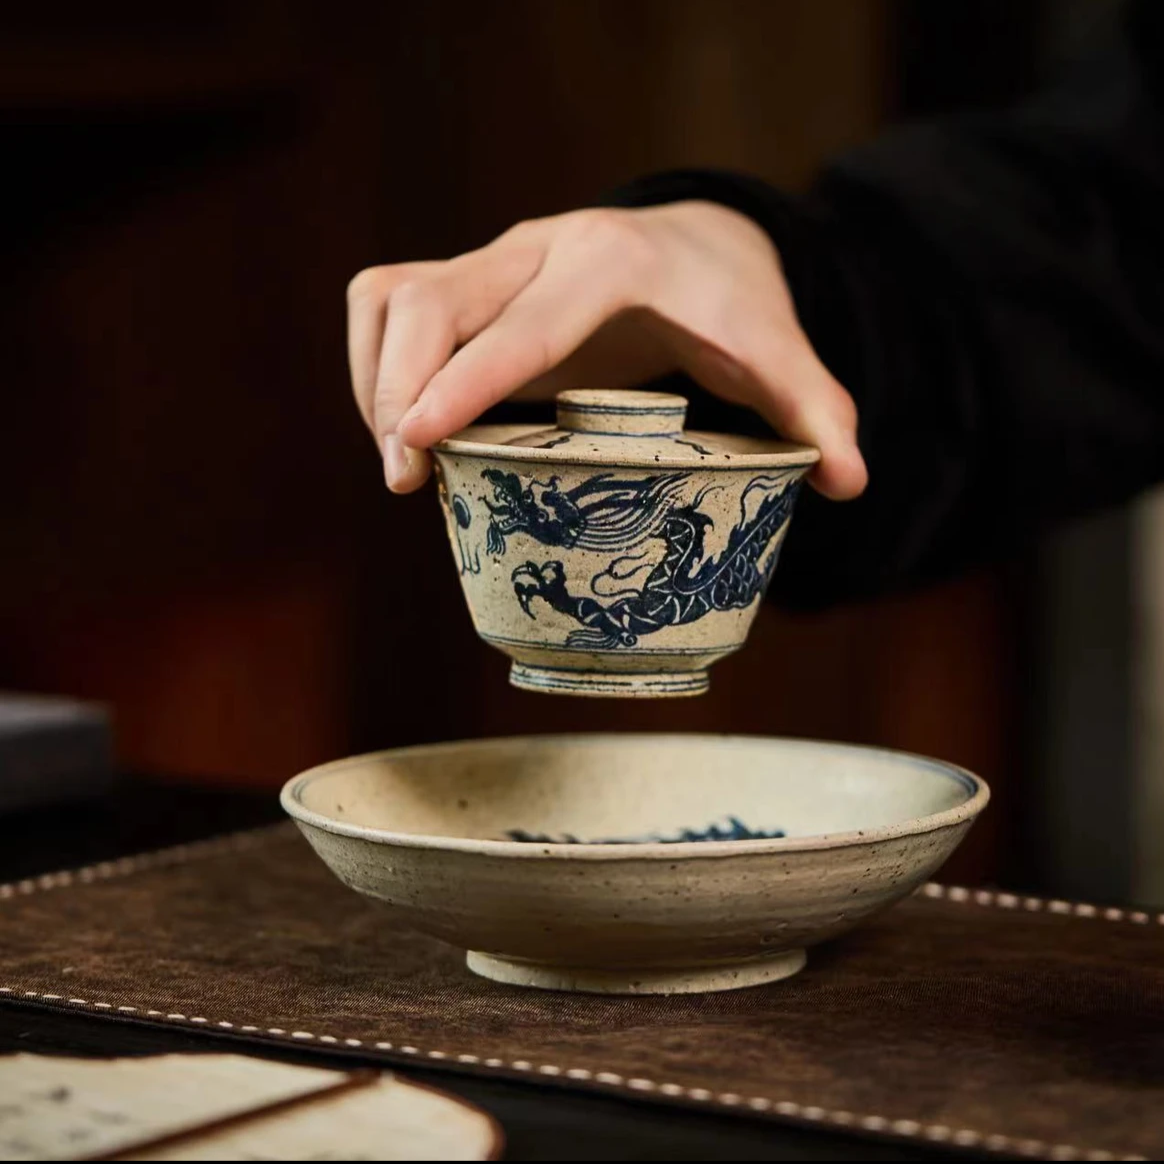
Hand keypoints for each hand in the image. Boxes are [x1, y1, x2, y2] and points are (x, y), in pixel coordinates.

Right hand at [347, 201, 866, 498]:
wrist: (696, 247)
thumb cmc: (732, 308)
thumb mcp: (779, 354)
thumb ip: (817, 410)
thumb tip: (849, 483)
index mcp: (611, 265)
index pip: (521, 322)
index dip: (462, 382)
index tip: (416, 443)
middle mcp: (538, 247)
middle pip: (428, 299)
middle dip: (398, 390)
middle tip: (408, 480)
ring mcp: (495, 258)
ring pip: (391, 296)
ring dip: (376, 380)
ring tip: (403, 465)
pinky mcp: (470, 280)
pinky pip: (388, 304)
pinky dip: (377, 366)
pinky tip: (406, 429)